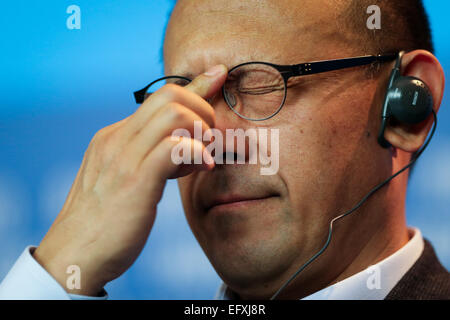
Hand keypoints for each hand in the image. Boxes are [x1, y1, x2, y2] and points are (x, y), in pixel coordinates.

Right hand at [33, 64, 227, 295]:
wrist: (74, 254)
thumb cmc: (106, 219)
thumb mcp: (125, 178)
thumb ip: (149, 157)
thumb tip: (184, 146)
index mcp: (114, 136)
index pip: (160, 97)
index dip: (196, 86)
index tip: (219, 76)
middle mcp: (117, 139)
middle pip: (170, 95)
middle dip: (202, 109)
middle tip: (207, 140)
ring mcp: (124, 158)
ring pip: (175, 114)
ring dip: (201, 130)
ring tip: (202, 157)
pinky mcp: (135, 182)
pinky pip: (174, 148)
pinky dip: (196, 153)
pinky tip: (201, 168)